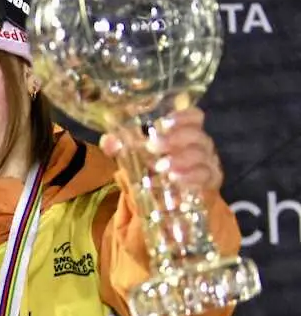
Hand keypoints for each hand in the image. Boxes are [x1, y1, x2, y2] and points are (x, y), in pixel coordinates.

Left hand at [99, 107, 223, 192]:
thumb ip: (119, 146)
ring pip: (201, 156)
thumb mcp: (134, 155)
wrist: (170, 199)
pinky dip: (190, 177)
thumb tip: (108, 141)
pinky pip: (205, 177)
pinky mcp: (208, 183)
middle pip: (197, 135)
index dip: (184, 116)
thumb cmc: (155, 168)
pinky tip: (175, 179)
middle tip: (152, 146)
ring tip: (161, 167)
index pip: (194, 117)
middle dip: (175, 139)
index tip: (165, 121)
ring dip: (181, 160)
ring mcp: (207, 164)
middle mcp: (200, 145)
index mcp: (185, 132)